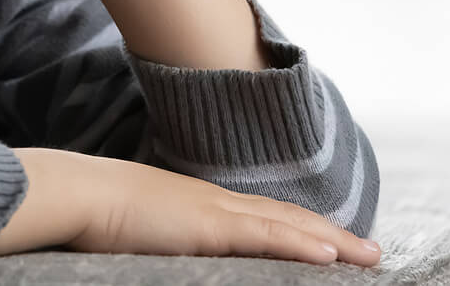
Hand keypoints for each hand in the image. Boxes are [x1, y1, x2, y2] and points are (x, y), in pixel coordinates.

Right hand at [72, 155, 381, 266]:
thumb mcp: (143, 232)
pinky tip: (332, 255)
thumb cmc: (97, 216)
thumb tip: (179, 254)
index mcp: (202, 206)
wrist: (77, 194)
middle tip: (372, 252)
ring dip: (333, 241)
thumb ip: (170, 243)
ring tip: (369, 256)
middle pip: (287, 219)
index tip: (334, 244)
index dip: (302, 229)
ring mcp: (215, 211)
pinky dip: (301, 244)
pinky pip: (266, 236)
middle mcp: (217, 203)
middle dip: (333, 236)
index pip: (265, 218)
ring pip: (287, 225)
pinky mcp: (209, 225)